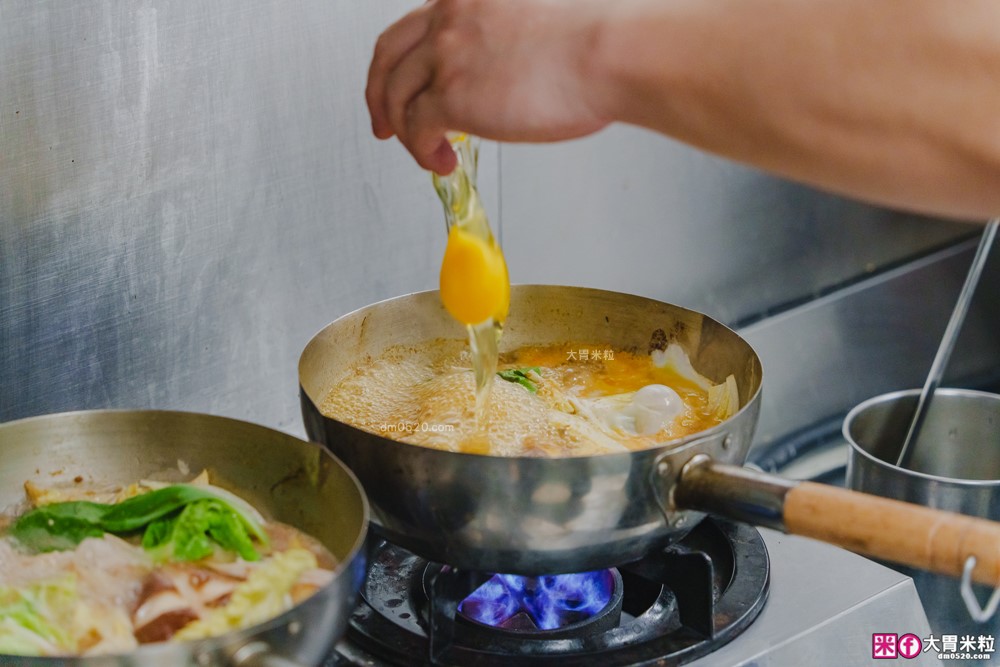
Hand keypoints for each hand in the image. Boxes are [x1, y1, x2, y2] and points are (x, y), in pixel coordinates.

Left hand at [366, 0, 611, 173]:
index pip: (416, 24)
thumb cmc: (594, 40)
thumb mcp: (535, 15)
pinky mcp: (451, 95)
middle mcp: (448, 15)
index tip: (403, 81)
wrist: (608, 53)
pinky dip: (421, 150)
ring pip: (396, 95)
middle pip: (388, 55)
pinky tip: (440, 161)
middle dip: (379, 94)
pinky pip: (416, 129)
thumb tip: (497, 72)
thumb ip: (502, 36)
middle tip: (384, 123)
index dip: (402, 58)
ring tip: (425, 153)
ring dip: (404, 130)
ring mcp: (446, 54)